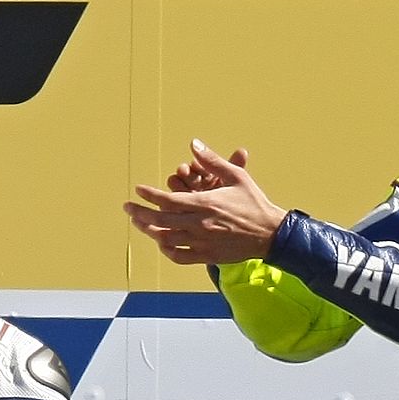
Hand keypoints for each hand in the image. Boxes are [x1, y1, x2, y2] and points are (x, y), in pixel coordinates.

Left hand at [124, 139, 287, 265]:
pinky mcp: (206, 256)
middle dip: (140, 213)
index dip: (150, 195)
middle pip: (161, 221)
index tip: (138, 190)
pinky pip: (179, 256)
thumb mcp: (236, 176)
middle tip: (127, 207)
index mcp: (205, 204)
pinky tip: (161, 241)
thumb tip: (193, 143)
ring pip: (166, 239)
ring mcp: (202, 242)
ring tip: (138, 222)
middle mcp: (200, 224)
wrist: (270, 233)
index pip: (169, 200)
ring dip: (149, 230)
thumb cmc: (253, 202)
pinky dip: (166, 249)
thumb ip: (212, 160)